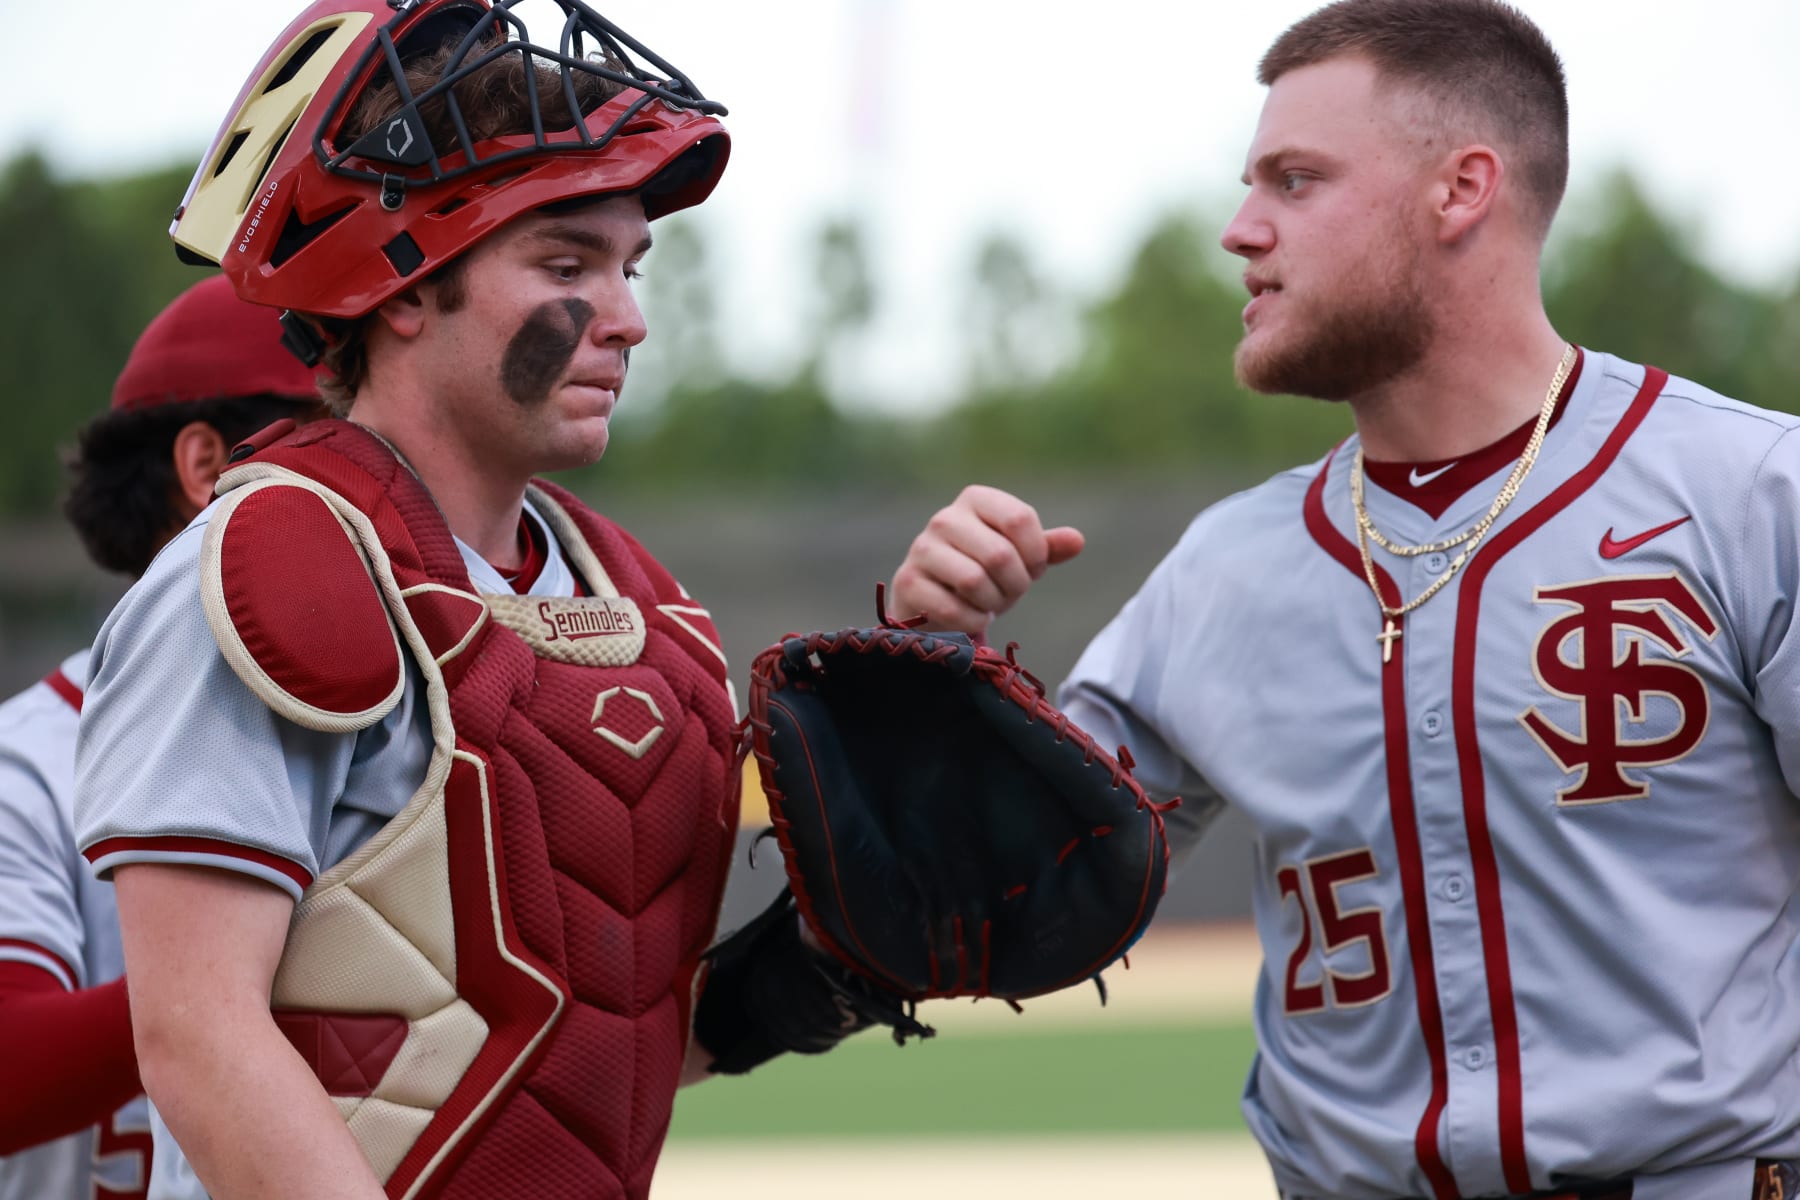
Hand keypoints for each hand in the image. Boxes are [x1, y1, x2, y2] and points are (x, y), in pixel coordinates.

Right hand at [888, 485, 1083, 633]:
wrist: (934, 599)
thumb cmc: (983, 571)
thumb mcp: (1018, 557)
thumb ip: (1046, 547)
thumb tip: (1077, 540)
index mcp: (976, 499)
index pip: (1020, 518)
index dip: (1036, 553)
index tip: (1032, 570)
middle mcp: (945, 518)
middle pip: (1000, 554)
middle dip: (1015, 585)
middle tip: (1010, 593)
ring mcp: (922, 549)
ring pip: (975, 581)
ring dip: (993, 603)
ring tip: (989, 603)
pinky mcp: (907, 581)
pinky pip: (953, 608)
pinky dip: (972, 620)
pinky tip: (971, 616)